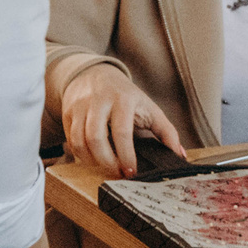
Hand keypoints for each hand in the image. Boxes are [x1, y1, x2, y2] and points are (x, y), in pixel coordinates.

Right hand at [61, 63, 184, 177]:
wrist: (96, 74)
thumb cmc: (126, 95)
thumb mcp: (149, 108)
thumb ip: (166, 132)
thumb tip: (179, 155)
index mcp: (123, 99)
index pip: (122, 132)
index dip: (125, 156)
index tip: (131, 172)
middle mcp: (99, 101)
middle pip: (95, 138)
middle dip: (106, 162)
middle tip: (118, 173)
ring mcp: (80, 107)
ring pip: (78, 142)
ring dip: (92, 162)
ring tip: (106, 167)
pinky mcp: (68, 114)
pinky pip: (70, 141)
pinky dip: (81, 155)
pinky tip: (94, 158)